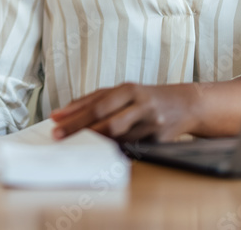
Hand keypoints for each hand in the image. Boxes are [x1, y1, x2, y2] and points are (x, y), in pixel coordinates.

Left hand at [49, 82, 197, 143]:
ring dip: (95, 142)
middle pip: (106, 120)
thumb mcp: (123, 92)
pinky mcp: (158, 141)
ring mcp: (151, 124)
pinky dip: (112, 149)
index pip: (97, 104)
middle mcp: (141, 105)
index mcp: (129, 89)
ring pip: (118, 137)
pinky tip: (98, 151)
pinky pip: (130, 147)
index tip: (54, 122)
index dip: (75, 114)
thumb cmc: (146, 97)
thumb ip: (93, 100)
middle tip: (59, 136)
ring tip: (75, 144)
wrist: (186, 105)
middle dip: (79, 129)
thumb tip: (61, 113)